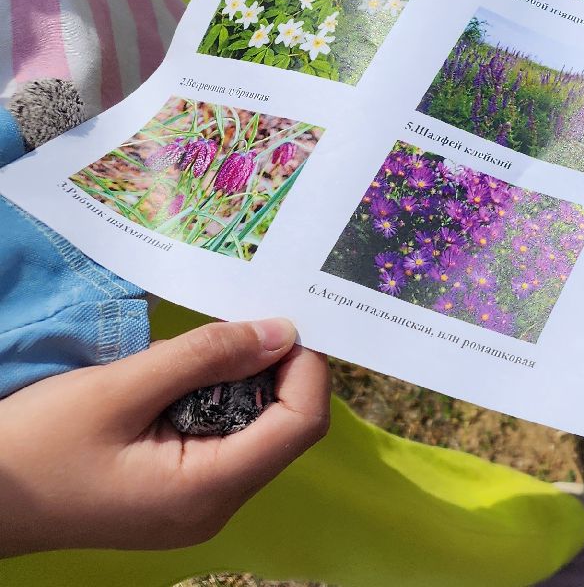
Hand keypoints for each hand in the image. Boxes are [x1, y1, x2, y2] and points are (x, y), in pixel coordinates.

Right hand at [0, 318, 329, 556]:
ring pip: (250, 431)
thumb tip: (282, 332)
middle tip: (225, 327)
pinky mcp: (174, 496)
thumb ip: (205, 358)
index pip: (301, 425)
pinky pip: (216, 442)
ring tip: (179, 359)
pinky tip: (165, 384)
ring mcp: (194, 507)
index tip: (283, 320)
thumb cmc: (34, 448)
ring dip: (228, 385)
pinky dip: (204, 404)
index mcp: (208, 491)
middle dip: (264, 371)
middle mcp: (213, 507)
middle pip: (282, 428)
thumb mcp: (118, 390)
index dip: (306, 369)